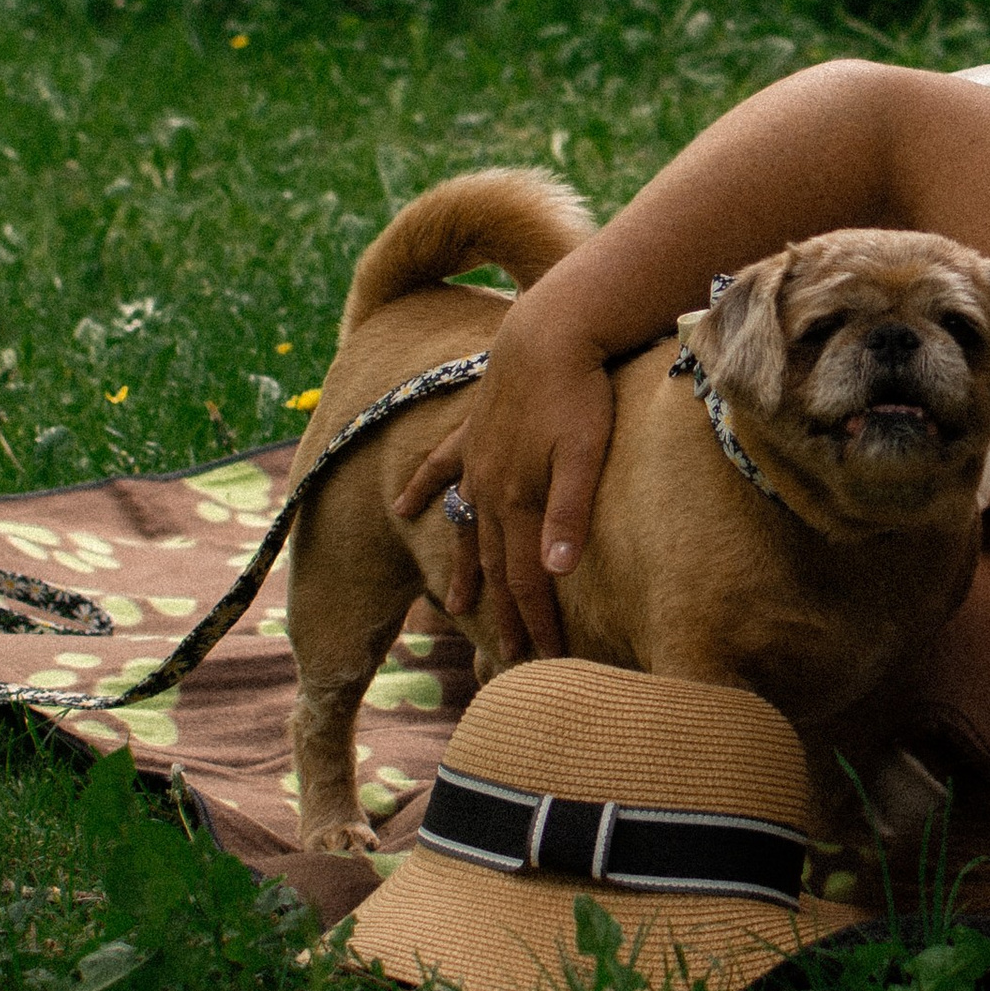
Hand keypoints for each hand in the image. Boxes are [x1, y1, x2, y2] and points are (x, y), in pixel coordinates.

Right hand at [392, 291, 614, 658]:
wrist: (548, 331)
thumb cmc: (578, 391)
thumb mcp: (584, 453)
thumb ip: (568, 511)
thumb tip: (555, 571)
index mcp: (519, 500)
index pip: (527, 578)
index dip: (536, 621)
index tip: (543, 659)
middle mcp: (490, 489)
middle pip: (497, 565)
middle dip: (506, 613)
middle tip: (509, 657)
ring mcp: (476, 461)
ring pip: (468, 529)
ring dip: (466, 571)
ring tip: (457, 608)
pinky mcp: (473, 432)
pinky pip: (440, 469)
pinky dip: (422, 491)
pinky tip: (405, 510)